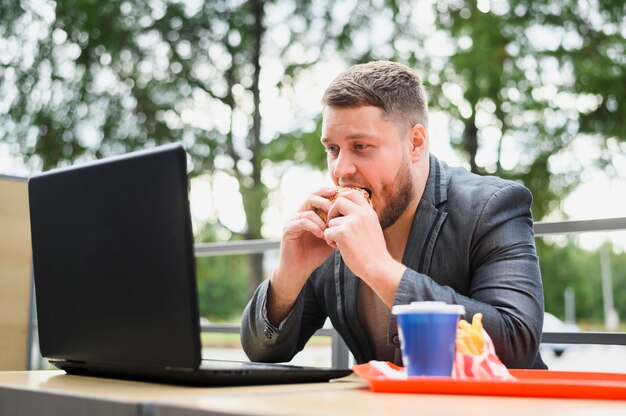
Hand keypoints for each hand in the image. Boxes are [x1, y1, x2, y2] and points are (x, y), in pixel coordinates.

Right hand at [267, 187, 336, 322]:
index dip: (327, 192)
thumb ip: (338, 227)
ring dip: (320, 219)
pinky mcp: (288, 230)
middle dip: (325, 201)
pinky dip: (313, 227)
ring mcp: (292, 221)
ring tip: (329, 228)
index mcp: (309, 213)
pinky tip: (321, 235)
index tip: (340, 193)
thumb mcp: (330, 238)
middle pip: (311, 197)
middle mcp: (299, 214)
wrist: (300, 270)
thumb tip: (356, 218)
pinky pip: (301, 222)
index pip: (317, 196)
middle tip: (335, 208)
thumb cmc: (315, 254)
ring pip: (307, 211)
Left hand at [323, 189, 404, 306]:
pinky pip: (327, 232)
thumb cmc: (374, 252)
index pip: (352, 193)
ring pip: (331, 221)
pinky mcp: (342, 233)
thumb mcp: (372, 228)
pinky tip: (338, 248)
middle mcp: (361, 214)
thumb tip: (348, 211)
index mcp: (369, 212)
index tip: (339, 210)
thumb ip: (362, 218)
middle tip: (333, 223)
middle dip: (332, 211)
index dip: (342, 199)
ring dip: (332, 231)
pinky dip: (330, 241)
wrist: (378, 267)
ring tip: (340, 243)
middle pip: (339, 201)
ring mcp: (352, 222)